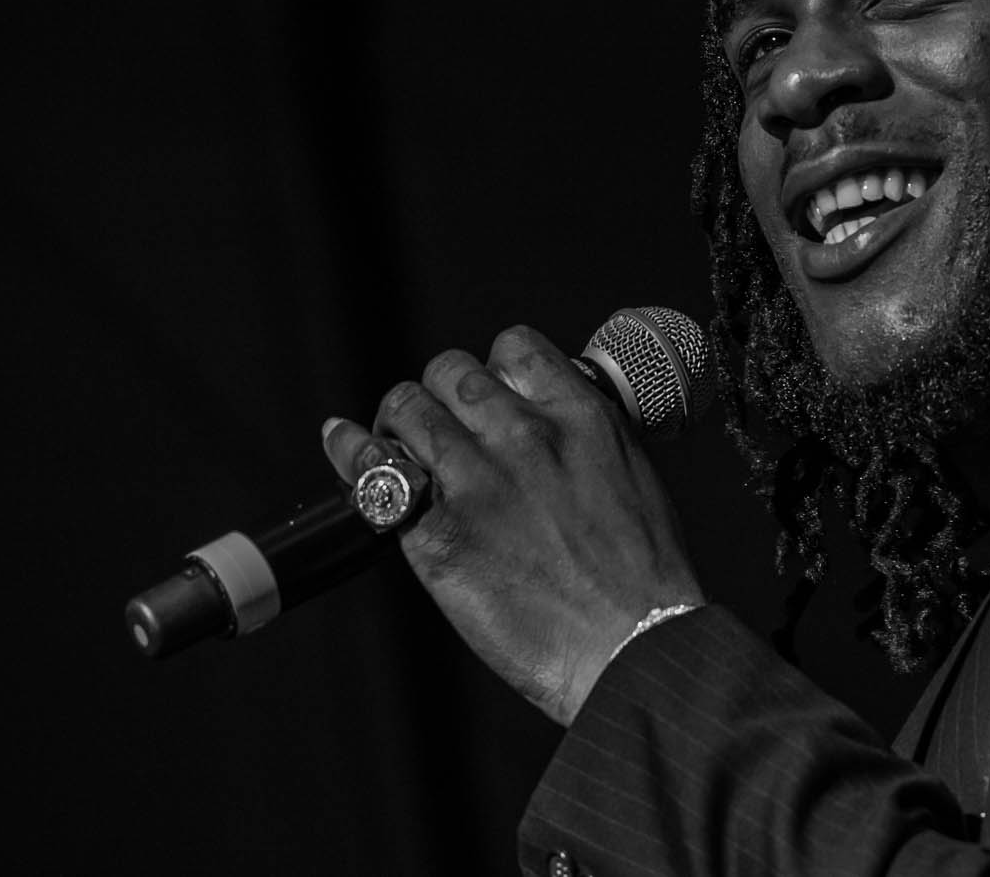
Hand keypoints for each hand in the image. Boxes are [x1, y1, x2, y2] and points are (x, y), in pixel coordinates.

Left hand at [321, 325, 702, 725]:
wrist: (634, 642)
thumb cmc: (645, 576)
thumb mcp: (632, 476)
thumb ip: (585, 442)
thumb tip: (555, 435)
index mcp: (579, 416)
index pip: (514, 348)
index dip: (493, 367)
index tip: (489, 392)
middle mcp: (522, 435)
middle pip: (450, 371)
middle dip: (440, 392)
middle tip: (439, 421)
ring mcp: (475, 481)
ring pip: (407, 408)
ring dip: (398, 420)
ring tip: (397, 439)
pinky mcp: (436, 533)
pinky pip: (373, 468)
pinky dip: (352, 450)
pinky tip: (344, 443)